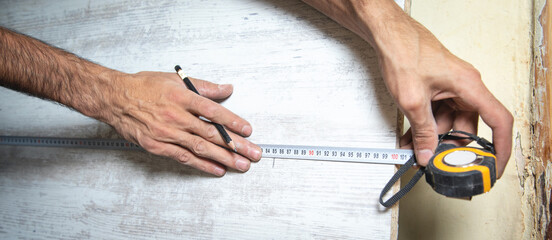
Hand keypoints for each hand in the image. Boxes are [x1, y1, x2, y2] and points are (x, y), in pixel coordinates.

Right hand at [105, 71, 261, 175]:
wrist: (115, 99)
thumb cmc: (144, 87)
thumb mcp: (175, 79)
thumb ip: (204, 86)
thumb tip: (227, 88)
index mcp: (182, 97)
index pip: (214, 111)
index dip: (233, 122)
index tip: (248, 130)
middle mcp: (176, 116)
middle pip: (212, 133)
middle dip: (236, 145)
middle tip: (253, 153)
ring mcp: (167, 133)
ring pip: (201, 148)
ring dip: (224, 158)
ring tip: (241, 165)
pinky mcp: (158, 146)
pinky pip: (184, 157)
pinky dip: (202, 164)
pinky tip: (217, 169)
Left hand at [379, 16, 512, 176]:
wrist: (388, 35)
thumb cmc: (403, 53)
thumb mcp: (413, 101)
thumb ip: (422, 131)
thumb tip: (426, 153)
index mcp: (469, 86)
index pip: (499, 120)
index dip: (501, 146)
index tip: (495, 165)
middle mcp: (465, 87)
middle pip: (467, 126)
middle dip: (449, 145)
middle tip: (432, 158)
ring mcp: (451, 88)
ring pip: (449, 122)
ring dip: (432, 137)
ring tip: (412, 147)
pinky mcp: (438, 88)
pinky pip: (437, 114)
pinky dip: (425, 126)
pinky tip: (411, 136)